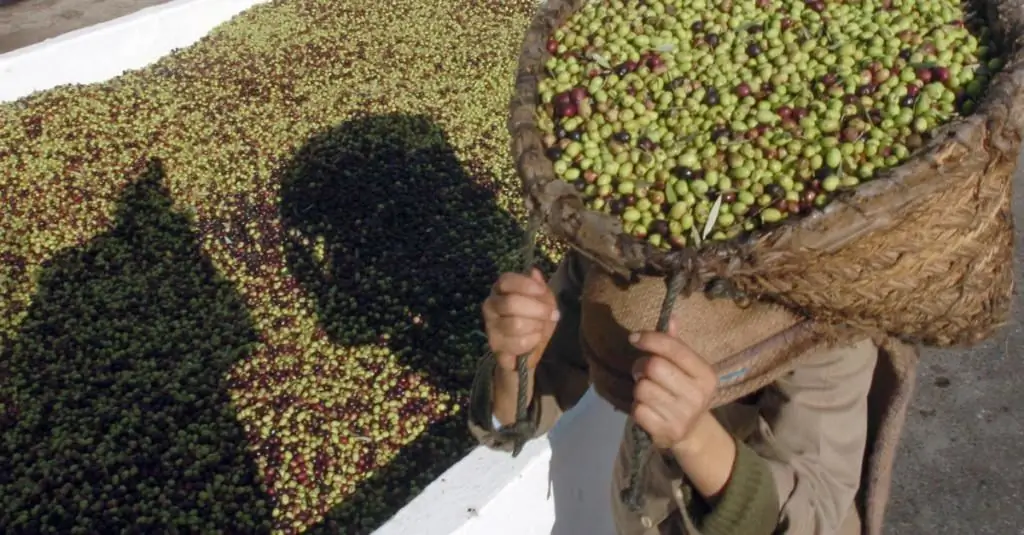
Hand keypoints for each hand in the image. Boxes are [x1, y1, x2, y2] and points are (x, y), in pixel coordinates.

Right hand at [482, 268, 559, 372]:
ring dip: (536, 327)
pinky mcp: (495, 346)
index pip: (505, 281)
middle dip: (537, 309)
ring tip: (540, 328)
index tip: (542, 291)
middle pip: (511, 303)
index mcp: (501, 290)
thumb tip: (534, 273)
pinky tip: (534, 340)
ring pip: (515, 324)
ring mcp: (490, 327)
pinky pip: (517, 343)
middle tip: (552, 314)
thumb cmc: (537, 319)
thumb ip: (539, 287)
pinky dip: (533, 342)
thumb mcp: (544, 300)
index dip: (526, 285)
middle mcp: (491, 305)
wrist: (532, 348)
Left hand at [629, 317, 717, 450]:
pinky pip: (637, 409)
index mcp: (705, 374)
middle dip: (640, 366)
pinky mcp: (666, 431)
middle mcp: (697, 395)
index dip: (650, 339)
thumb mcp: (687, 368)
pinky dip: (637, 407)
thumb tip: (670, 317)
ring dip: (638, 387)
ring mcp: (683, 415)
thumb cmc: (685, 391)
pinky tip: (648, 409)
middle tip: (642, 372)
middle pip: (653, 366)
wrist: (692, 432)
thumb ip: (676, 344)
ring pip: (642, 388)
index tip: (634, 338)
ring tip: (648, 392)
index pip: (673, 348)